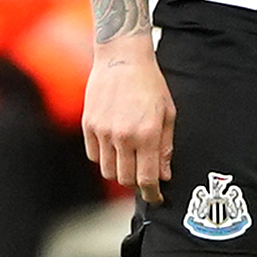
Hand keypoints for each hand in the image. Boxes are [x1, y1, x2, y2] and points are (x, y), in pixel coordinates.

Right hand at [82, 37, 174, 201]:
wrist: (122, 58)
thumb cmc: (150, 84)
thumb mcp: (167, 114)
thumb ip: (166, 147)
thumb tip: (164, 176)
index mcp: (146, 134)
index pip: (147, 179)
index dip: (152, 194)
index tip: (156, 199)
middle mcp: (123, 136)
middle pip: (126, 179)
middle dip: (137, 184)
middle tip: (145, 178)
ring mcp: (102, 131)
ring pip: (108, 171)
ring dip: (120, 172)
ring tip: (130, 161)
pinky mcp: (88, 125)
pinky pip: (94, 155)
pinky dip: (105, 158)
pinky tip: (115, 149)